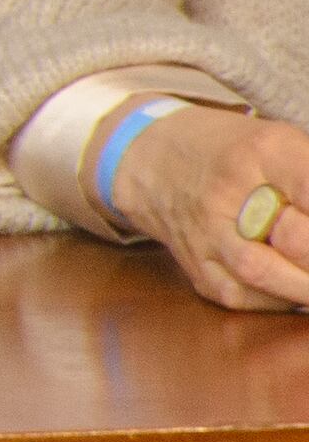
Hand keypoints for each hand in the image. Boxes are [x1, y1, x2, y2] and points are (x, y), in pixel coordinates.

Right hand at [107, 106, 308, 312]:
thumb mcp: (282, 142)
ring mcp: (207, 236)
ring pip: (268, 275)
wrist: (148, 162)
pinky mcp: (198, 270)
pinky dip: (281, 299)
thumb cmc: (231, 152)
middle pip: (300, 240)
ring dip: (306, 285)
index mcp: (261, 151)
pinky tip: (293, 285)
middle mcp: (228, 194)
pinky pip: (247, 298)